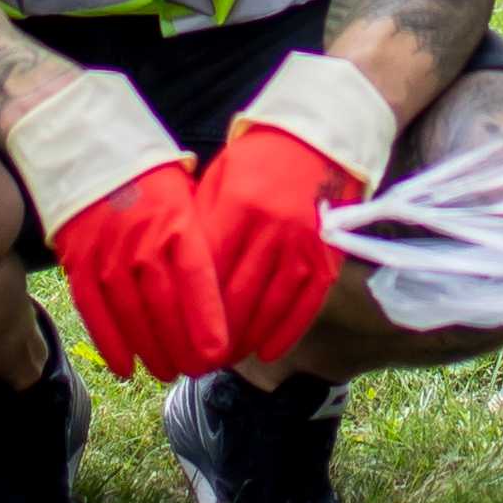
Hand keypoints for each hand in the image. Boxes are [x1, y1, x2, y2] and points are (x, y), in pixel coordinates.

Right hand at [45, 161, 232, 381]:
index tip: (219, 353)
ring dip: (152, 351)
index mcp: (176, 224)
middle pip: (166, 308)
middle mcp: (141, 244)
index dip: (207, 321)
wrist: (89, 153)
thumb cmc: (151, 180)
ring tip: (168, 371)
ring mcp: (106, 256)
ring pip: (132, 317)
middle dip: (184, 348)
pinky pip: (95, 313)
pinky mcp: (79, 265)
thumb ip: (203, 241)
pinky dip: (110, 344)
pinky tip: (126, 367)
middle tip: (197, 370)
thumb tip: (231, 288)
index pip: (197, 281)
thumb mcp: (187, 198)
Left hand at [197, 122, 364, 363]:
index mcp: (238, 205)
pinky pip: (306, 303)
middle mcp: (272, 227)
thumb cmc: (257, 161)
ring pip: (270, 307)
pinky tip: (267, 351)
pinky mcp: (327, 255)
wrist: (317, 139)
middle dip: (215, 337)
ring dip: (247, 340)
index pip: (208, 271)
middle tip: (196, 362)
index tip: (175, 337)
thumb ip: (202, 225)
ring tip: (226, 360)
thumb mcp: (219, 180)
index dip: (191, 309)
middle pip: (237, 297)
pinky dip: (286, 332)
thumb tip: (178, 278)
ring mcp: (304, 243)